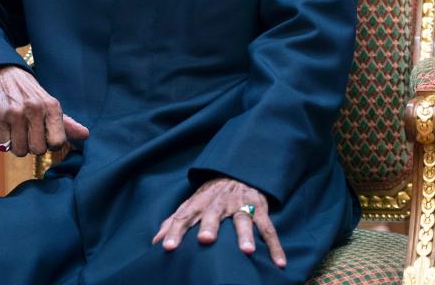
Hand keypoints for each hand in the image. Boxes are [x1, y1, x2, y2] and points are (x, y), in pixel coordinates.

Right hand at [0, 66, 88, 156]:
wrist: (6, 75)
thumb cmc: (32, 95)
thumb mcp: (51, 105)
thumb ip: (67, 123)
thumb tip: (85, 135)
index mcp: (52, 106)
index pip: (57, 142)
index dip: (51, 144)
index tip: (46, 136)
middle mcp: (35, 108)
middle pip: (38, 150)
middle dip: (33, 146)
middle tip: (30, 133)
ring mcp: (15, 112)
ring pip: (20, 150)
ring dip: (18, 145)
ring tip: (18, 130)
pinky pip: (4, 145)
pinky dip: (5, 141)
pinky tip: (7, 128)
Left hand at [152, 177, 285, 267]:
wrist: (237, 172)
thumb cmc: (210, 196)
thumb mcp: (191, 204)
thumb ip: (174, 221)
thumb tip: (155, 241)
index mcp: (199, 202)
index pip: (183, 216)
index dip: (174, 231)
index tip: (167, 248)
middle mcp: (219, 203)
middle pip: (213, 214)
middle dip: (210, 226)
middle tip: (205, 240)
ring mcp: (240, 205)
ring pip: (244, 219)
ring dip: (245, 235)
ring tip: (247, 251)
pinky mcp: (259, 209)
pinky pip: (269, 228)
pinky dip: (275, 246)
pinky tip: (279, 262)